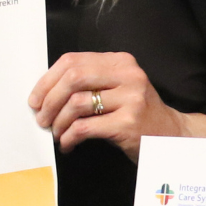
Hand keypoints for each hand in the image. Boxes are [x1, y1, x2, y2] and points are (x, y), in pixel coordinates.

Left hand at [28, 52, 205, 158]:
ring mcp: (131, 99)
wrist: (171, 138)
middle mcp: (128, 75)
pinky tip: (68, 144)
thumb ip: (89, 82)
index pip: (73, 60)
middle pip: (72, 78)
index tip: (35, 99)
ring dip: (58, 122)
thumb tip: (43, 91)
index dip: (47, 80)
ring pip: (76, 104)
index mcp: (120, 62)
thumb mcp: (117, 89)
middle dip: (49, 100)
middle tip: (41, 119)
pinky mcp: (128, 123)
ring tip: (56, 134)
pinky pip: (85, 127)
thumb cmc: (136, 115)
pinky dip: (69, 137)